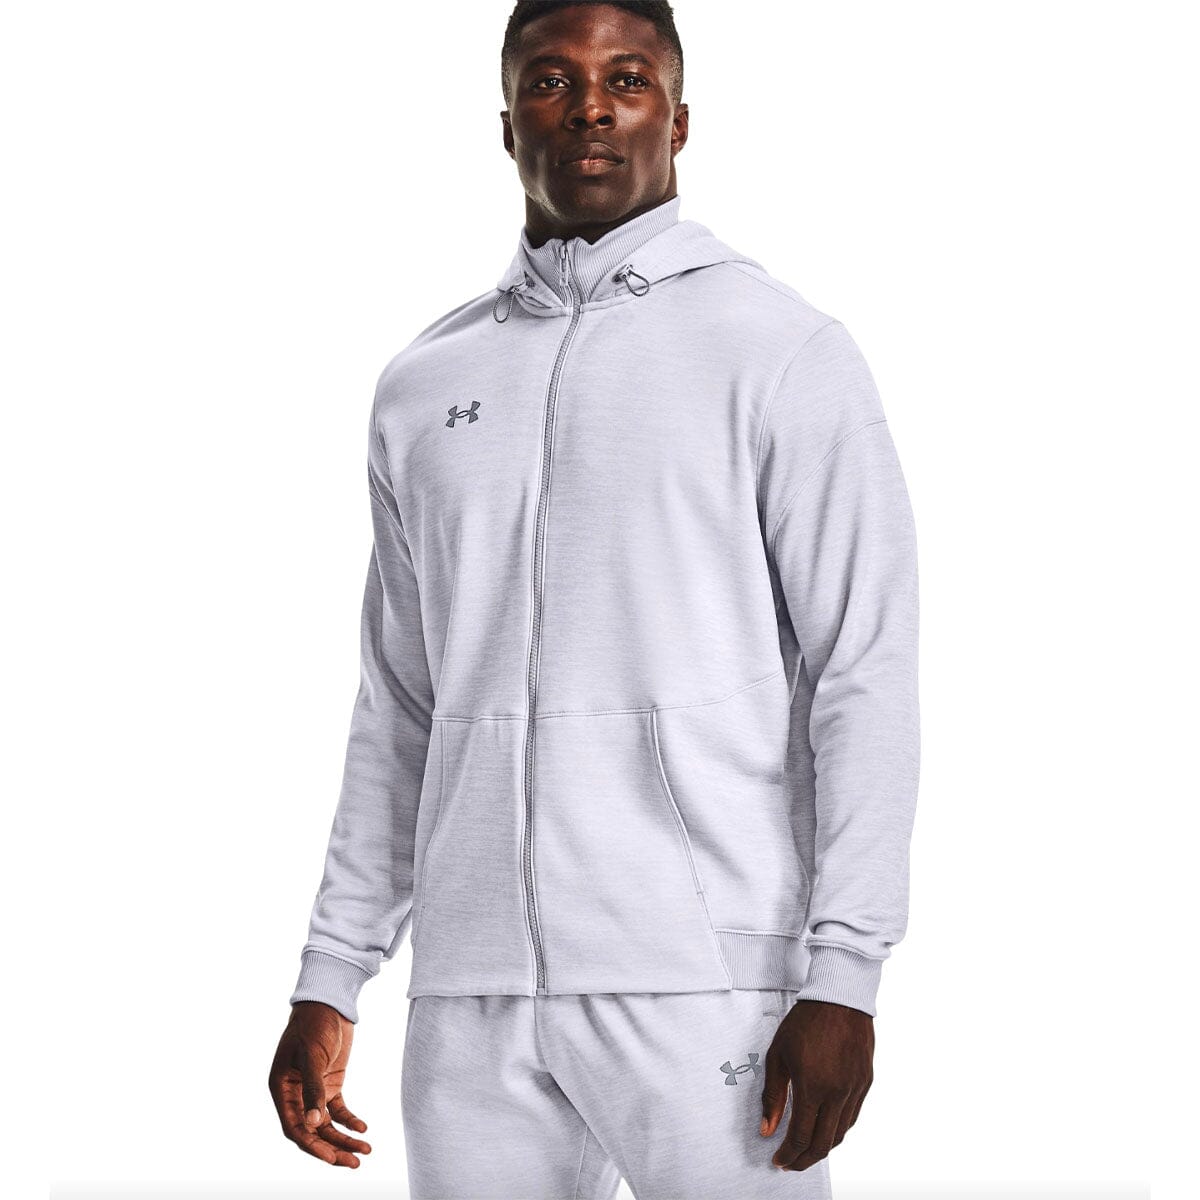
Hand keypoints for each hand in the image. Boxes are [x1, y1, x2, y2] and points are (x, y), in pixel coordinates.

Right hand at [268, 1000, 371, 1167]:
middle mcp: (294, 1094)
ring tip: (365, 1150)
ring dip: (344, 1139)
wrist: (328, 1002)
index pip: (294, 1127)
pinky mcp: (330, 1083)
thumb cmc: (314, 1024)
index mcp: (281, 1089)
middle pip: (312, 1131)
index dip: (312, 1146)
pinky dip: (350, 1120)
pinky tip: (363, 1128)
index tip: (331, 1158)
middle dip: (332, 1149)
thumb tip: (314, 1124)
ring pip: (326, 1124)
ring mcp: (313, 1090)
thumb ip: (313, 1089)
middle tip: (354, 1163)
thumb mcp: (313, 1055)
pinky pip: (338, 1109)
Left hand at [759, 998, 873, 1171]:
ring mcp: (854, 1089)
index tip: (778, 1160)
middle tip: (791, 1163)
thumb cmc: (805, 1023)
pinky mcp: (865, 1083)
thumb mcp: (778, 1056)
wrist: (839, 999)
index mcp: (813, 1086)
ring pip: (840, 1133)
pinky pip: (852, 1117)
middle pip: (823, 1144)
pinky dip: (837, 1129)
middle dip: (804, 1160)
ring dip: (822, 1147)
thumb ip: (773, 1096)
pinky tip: (825, 1128)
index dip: (788, 1154)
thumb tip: (767, 1129)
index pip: (801, 1136)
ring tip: (806, 1149)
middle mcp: (837, 1093)